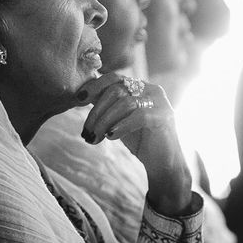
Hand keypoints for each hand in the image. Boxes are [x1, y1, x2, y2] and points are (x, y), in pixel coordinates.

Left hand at [77, 72, 192, 215]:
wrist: (163, 165)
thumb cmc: (139, 140)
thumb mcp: (117, 119)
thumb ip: (105, 105)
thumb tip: (81, 96)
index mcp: (139, 86)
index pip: (113, 77)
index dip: (94, 86)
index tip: (78, 99)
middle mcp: (151, 89)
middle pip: (116, 90)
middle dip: (96, 111)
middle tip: (87, 132)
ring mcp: (160, 102)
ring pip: (125, 102)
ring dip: (105, 121)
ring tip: (96, 137)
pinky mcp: (165, 117)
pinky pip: (139, 116)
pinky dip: (121, 126)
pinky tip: (111, 136)